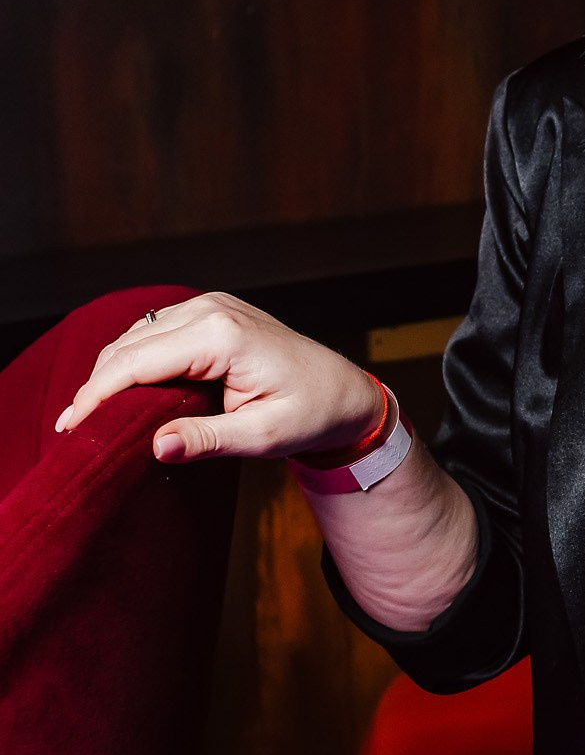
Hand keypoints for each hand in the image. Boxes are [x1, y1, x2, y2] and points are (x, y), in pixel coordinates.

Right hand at [55, 292, 383, 465]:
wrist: (344, 393)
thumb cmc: (312, 414)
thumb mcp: (263, 436)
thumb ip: (208, 440)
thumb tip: (156, 447)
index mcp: (223, 335)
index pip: (138, 363)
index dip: (97, 395)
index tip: (69, 428)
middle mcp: (211, 310)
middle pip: (129, 346)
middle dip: (96, 386)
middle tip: (70, 430)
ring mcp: (209, 307)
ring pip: (136, 337)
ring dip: (111, 373)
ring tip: (89, 415)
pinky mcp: (210, 314)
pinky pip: (155, 334)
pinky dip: (133, 361)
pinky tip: (121, 392)